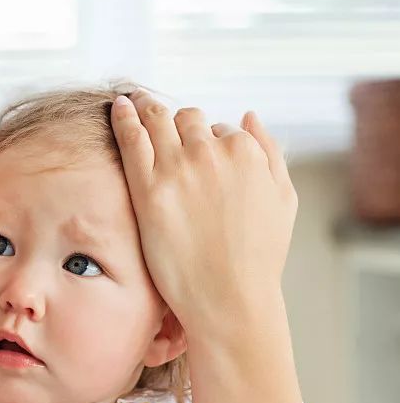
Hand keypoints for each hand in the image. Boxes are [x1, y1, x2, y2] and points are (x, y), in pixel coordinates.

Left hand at [111, 92, 297, 333]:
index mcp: (245, 151)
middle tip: (162, 128)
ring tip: (134, 103)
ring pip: (158, 119)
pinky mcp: (148, 190)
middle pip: (187, 119)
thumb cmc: (259, 258)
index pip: (220, 128)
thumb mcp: (283, 198)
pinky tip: (119, 106)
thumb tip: (247, 115)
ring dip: (147, 110)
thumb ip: (270, 152)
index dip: (208, 142)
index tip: (198, 156)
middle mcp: (211, 152)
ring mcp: (178, 168)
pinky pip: (132, 138)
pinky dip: (124, 116)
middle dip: (178, 124)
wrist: (230, 299)